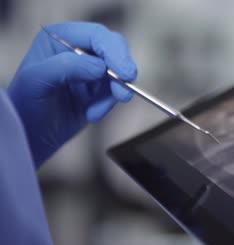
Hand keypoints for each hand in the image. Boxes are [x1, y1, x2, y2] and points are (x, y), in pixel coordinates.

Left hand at [8, 22, 136, 166]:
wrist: (30, 136)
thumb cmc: (24, 106)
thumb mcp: (36, 81)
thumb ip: (65, 67)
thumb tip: (100, 66)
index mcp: (60, 38)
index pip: (96, 36)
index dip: (114, 51)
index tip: (125, 73)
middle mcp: (77, 50)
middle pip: (114, 49)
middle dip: (121, 72)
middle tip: (123, 94)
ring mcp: (89, 70)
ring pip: (119, 73)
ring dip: (111, 96)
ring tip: (92, 113)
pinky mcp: (98, 89)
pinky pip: (115, 92)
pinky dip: (107, 105)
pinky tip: (91, 114)